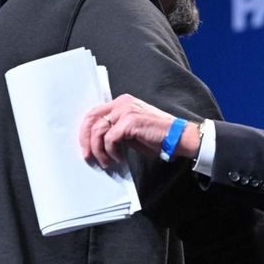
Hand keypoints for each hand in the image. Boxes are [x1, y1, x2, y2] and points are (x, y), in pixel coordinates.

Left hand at [79, 94, 195, 166]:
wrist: (177, 137)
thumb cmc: (157, 136)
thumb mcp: (131, 131)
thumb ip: (115, 130)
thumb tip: (97, 142)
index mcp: (122, 102)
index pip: (94, 113)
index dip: (85, 131)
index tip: (85, 147)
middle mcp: (122, 103)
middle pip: (91, 119)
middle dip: (86, 140)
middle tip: (88, 156)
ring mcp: (126, 111)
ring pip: (98, 131)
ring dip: (99, 150)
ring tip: (106, 161)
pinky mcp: (130, 122)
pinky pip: (110, 139)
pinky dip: (111, 151)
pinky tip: (118, 158)